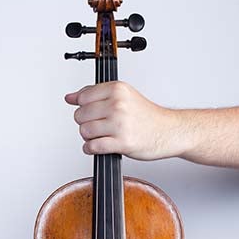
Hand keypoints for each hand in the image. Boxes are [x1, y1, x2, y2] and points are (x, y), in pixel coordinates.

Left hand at [65, 82, 179, 160]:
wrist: (168, 131)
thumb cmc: (146, 115)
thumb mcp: (122, 95)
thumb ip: (95, 94)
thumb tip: (70, 97)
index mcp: (117, 89)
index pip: (82, 97)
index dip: (83, 107)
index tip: (92, 112)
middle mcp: (118, 104)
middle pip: (80, 115)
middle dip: (85, 123)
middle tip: (99, 125)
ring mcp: (120, 124)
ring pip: (84, 131)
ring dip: (89, 137)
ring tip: (101, 135)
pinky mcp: (122, 142)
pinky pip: (92, 146)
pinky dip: (91, 149)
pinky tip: (99, 146)